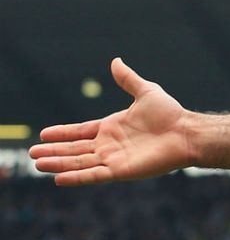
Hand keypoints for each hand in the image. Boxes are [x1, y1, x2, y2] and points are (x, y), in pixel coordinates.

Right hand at [28, 58, 200, 185]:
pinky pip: (94, 175)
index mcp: (112, 127)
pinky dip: (76, 177)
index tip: (43, 134)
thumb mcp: (146, 91)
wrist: (187, 132)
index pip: (80, 131)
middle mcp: (110, 145)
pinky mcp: (120, 171)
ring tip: (38, 164)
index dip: (62, 133)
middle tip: (32, 154)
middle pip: (75, 149)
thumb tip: (116, 61)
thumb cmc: (171, 113)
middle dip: (53, 152)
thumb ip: (128, 79)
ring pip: (79, 163)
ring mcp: (114, 159)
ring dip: (58, 164)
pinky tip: (59, 179)